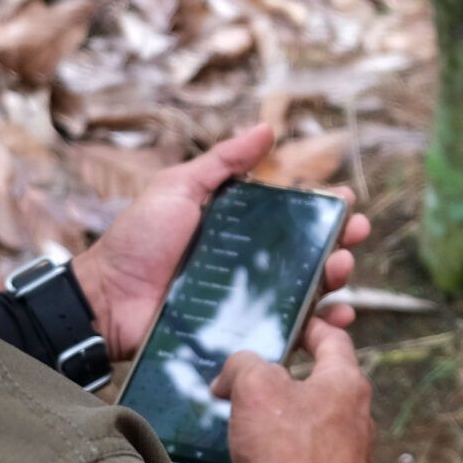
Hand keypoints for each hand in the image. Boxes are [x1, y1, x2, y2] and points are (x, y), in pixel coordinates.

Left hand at [73, 124, 372, 355]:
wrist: (106, 299)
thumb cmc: (137, 239)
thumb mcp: (178, 188)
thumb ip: (221, 161)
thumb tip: (266, 127)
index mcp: (239, 229)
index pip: (293, 217)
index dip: (324, 211)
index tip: (347, 203)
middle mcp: (250, 264)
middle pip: (308, 253)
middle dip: (340, 242)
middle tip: (356, 235)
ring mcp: (248, 301)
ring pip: (305, 291)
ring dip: (334, 280)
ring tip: (342, 270)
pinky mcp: (243, 335)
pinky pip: (287, 330)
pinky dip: (318, 325)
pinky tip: (336, 316)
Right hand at [188, 317, 373, 462]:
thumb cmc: (292, 452)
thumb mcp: (256, 391)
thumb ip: (242, 368)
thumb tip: (232, 376)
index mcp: (343, 384)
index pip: (332, 339)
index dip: (308, 325)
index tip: (285, 324)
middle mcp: (348, 420)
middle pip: (301, 394)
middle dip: (261, 394)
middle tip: (229, 392)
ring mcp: (336, 461)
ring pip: (280, 445)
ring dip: (240, 448)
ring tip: (204, 449)